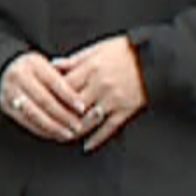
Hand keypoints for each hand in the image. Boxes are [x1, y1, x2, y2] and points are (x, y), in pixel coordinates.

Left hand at [55, 35, 147, 150]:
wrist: (155, 59)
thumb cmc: (125, 51)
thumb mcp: (98, 49)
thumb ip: (75, 60)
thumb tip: (53, 65)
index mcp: (91, 69)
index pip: (63, 86)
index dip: (50, 96)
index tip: (40, 102)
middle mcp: (100, 86)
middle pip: (73, 107)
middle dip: (59, 116)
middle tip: (47, 124)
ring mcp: (113, 100)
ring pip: (88, 121)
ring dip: (74, 130)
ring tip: (63, 136)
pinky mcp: (126, 110)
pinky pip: (109, 128)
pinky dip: (97, 139)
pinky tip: (86, 145)